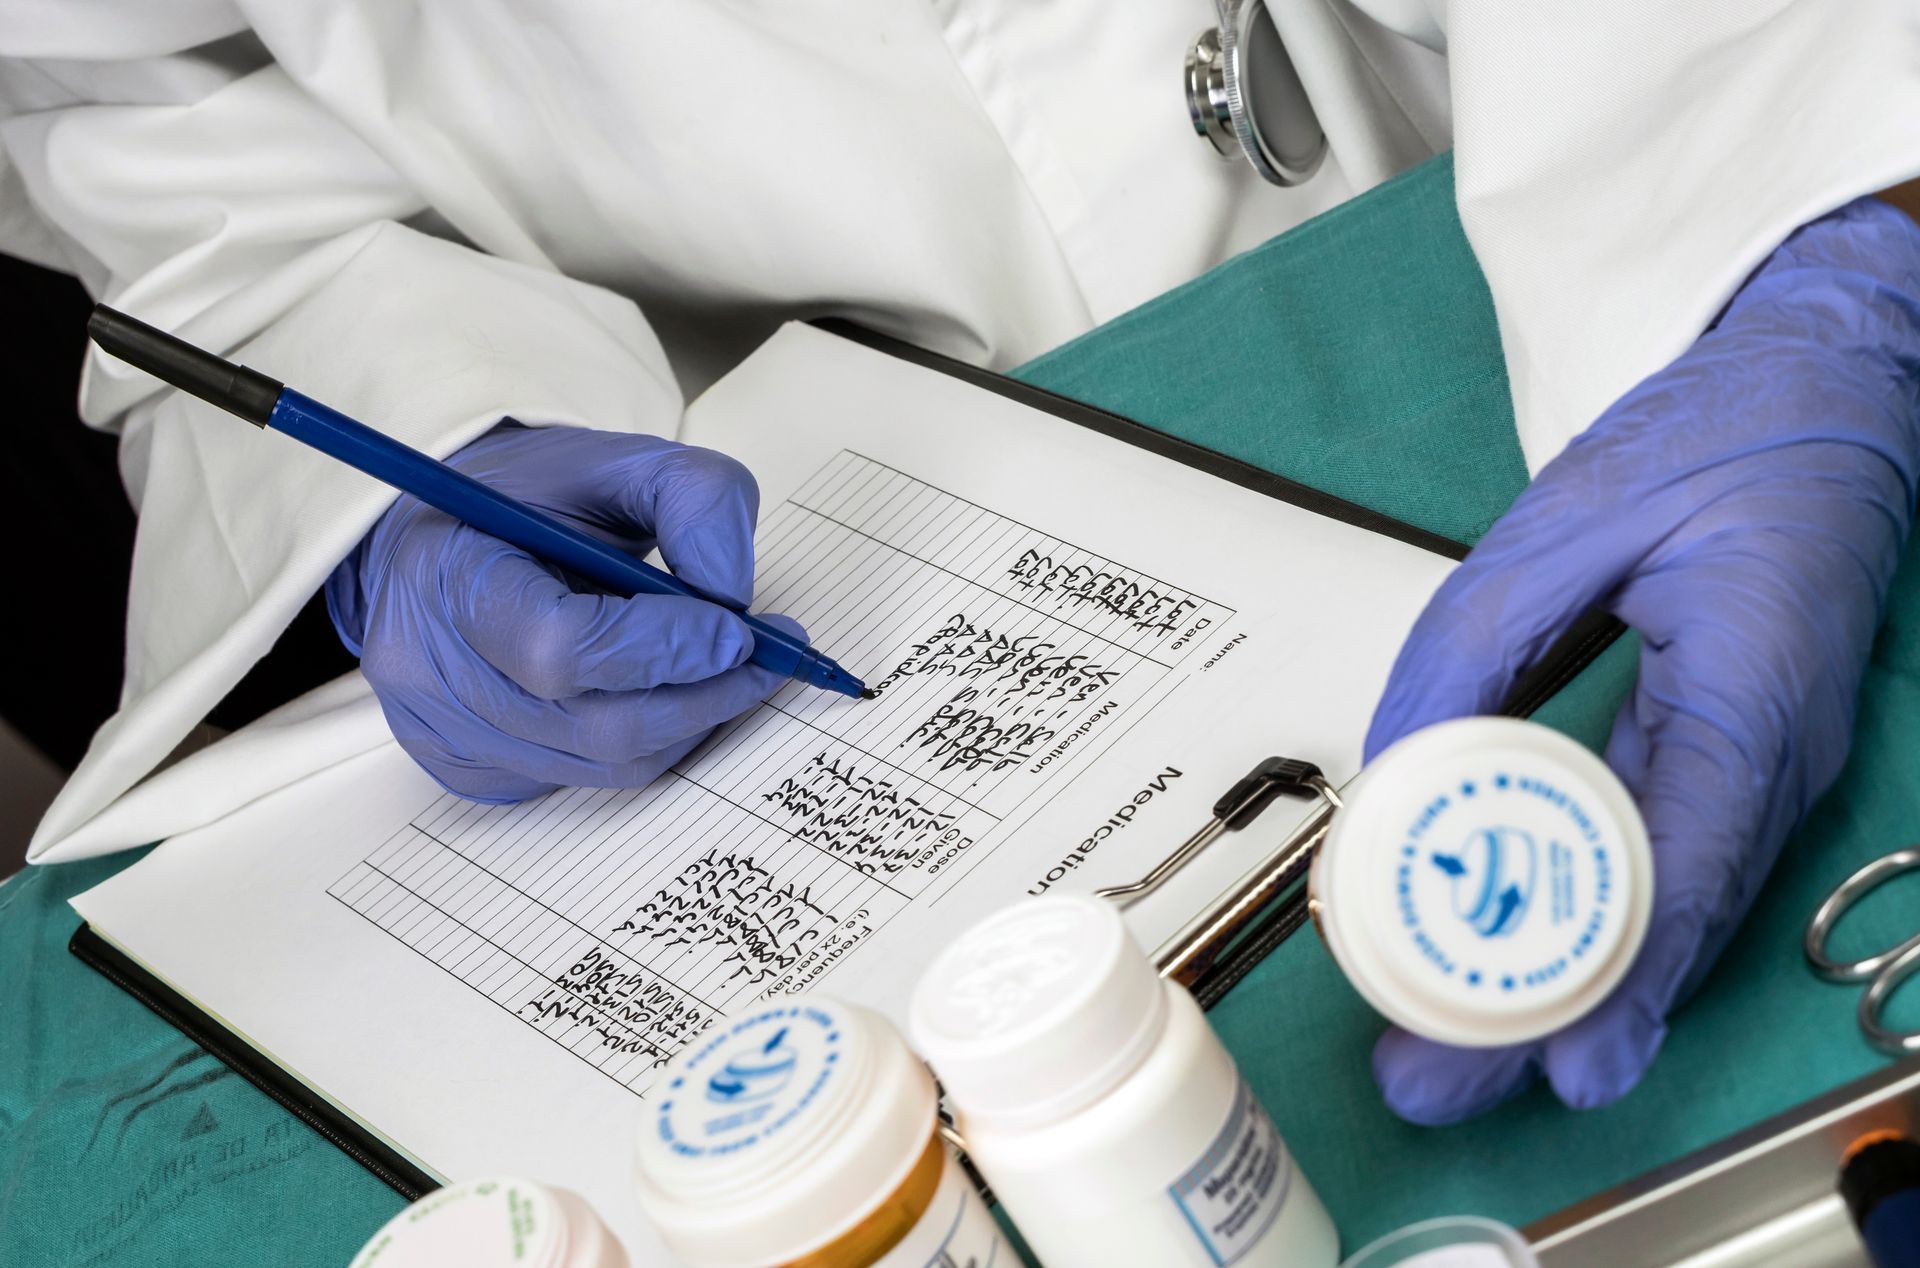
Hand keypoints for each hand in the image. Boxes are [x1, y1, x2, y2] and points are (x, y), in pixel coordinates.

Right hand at [326, 422, 795, 801]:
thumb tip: (736, 601)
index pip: (559, 648)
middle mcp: (428, 669)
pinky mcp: (469, 770)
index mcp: (450, 575)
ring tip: (726, 669)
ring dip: (687, 723)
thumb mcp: (620, 461)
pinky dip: (645, 742)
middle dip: (703, 696)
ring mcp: (443, 733)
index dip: (664, 649)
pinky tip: (659, 692)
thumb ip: (695, 503)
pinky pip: (584, 780)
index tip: (740, 630)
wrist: (447, 539)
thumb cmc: (532, 500)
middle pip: (595, 726)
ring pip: (604, 765)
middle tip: (769, 659)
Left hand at [1363, 198, 1919, 1121]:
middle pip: (1665, 922)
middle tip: (1438, 1086)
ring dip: (1561, 992)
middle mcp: (1772, 750)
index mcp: (1753, 683)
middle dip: (1553, 1020)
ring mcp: (1758, 766)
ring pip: (1663, 913)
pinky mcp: (1724, 764)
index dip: (1621, 976)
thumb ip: (1469, 648)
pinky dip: (1586, 929)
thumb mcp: (1563, 521)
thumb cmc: (1714, 440)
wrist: (1814, 394)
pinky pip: (1658, 867)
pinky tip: (1517, 977)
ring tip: (1451, 1057)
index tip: (1562, 1061)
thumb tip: (1391, 769)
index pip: (1685, 861)